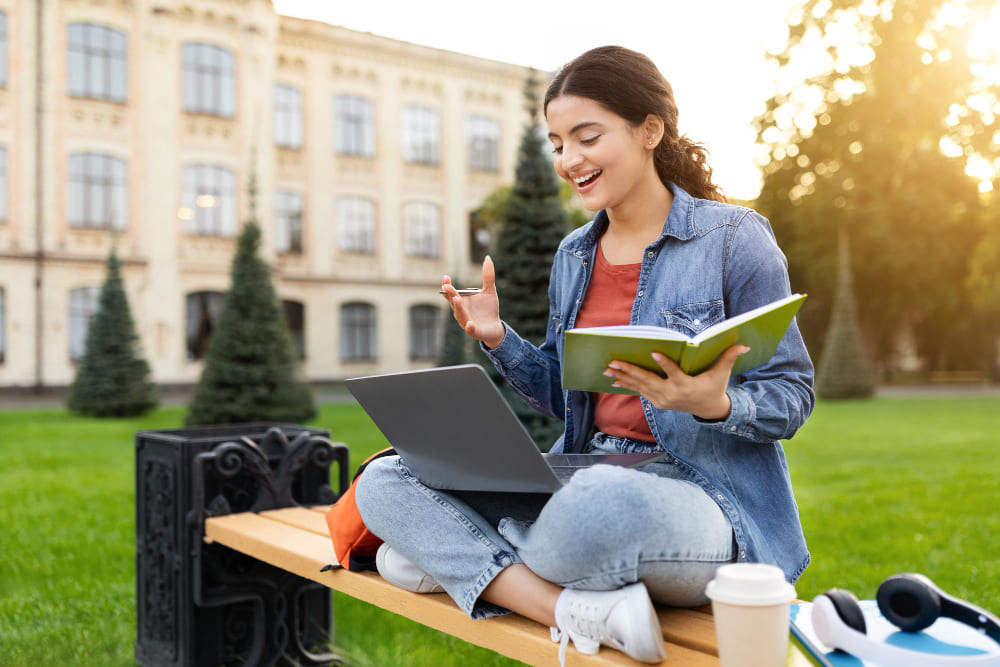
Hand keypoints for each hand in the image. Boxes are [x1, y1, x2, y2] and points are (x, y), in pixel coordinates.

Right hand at [441, 256, 504, 347]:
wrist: (496, 327)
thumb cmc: (489, 309)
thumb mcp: (489, 290)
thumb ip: (487, 275)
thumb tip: (487, 258)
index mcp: (461, 301)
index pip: (451, 293)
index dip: (447, 286)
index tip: (446, 277)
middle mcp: (460, 311)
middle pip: (453, 303)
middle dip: (450, 295)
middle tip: (447, 286)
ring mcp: (466, 322)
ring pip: (460, 315)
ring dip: (458, 308)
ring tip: (457, 299)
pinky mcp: (474, 331)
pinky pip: (470, 329)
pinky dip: (469, 327)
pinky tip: (470, 324)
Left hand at [603, 344, 750, 419]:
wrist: (708, 410)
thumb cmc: (714, 387)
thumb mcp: (722, 373)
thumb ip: (729, 357)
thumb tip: (744, 344)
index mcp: (686, 385)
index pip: (673, 373)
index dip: (664, 364)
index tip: (653, 353)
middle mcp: (671, 394)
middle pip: (648, 380)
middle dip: (629, 370)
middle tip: (613, 361)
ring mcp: (662, 400)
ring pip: (639, 386)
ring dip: (623, 377)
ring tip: (607, 368)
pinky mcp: (657, 402)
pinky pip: (639, 391)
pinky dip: (627, 384)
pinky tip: (614, 378)